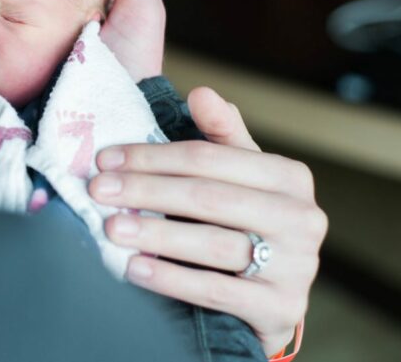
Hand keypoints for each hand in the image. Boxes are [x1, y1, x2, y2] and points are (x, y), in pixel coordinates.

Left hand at [89, 87, 325, 354]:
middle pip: (208, 198)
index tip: (106, 158)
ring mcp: (297, 266)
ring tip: (111, 228)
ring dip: (155, 234)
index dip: (153, 156)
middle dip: (146, 190)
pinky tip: (134, 268)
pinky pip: (216, 290)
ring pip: (212, 243)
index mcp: (291, 177)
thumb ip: (221, 135)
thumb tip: (202, 92)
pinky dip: (171, 278)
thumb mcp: (239, 176)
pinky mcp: (280, 309)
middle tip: (98, 190)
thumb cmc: (247, 223)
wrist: (273, 298)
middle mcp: (303, 218)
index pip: (210, 158)